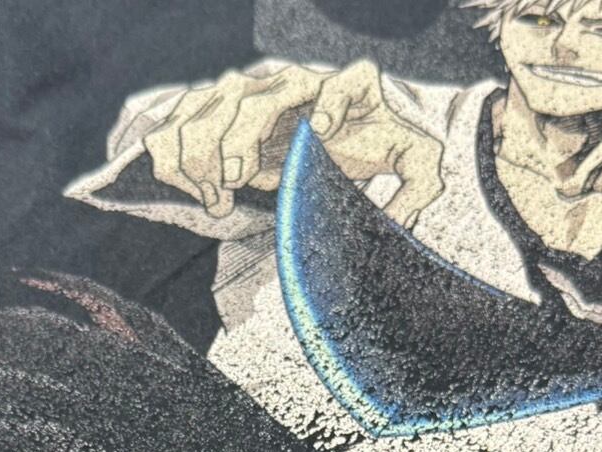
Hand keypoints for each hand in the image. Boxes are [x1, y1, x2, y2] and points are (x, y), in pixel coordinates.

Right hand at [143, 60, 443, 227]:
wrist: (348, 134)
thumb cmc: (379, 146)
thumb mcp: (416, 165)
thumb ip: (421, 185)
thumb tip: (400, 220)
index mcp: (354, 89)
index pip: (350, 82)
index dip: (335, 101)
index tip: (322, 132)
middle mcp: (302, 81)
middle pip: (258, 94)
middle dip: (240, 138)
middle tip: (235, 182)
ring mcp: (260, 88)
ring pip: (215, 102)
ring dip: (204, 152)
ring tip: (215, 198)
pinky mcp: (229, 107)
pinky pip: (186, 115)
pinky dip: (180, 152)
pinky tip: (190, 188)